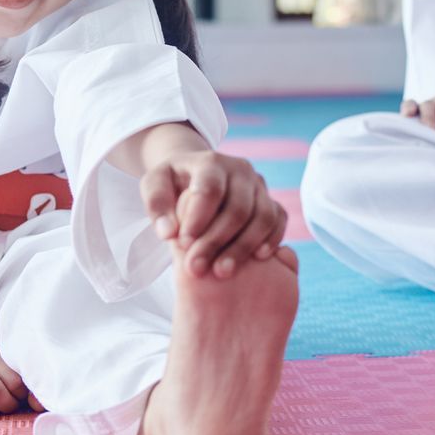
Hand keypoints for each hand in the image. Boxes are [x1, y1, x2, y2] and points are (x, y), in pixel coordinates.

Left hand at [142, 150, 287, 278]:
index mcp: (211, 162)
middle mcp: (240, 170)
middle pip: (238, 207)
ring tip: (223, 272)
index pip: (210, 189)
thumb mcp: (154, 185)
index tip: (183, 244)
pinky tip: (258, 258)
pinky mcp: (271, 200)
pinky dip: (272, 238)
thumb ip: (157, 205)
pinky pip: (279, 219)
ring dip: (243, 246)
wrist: (194, 173)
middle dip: (217, 241)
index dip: (198, 218)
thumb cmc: (173, 183)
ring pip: (263, 215)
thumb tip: (169, 232)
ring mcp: (259, 185)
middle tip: (197, 268)